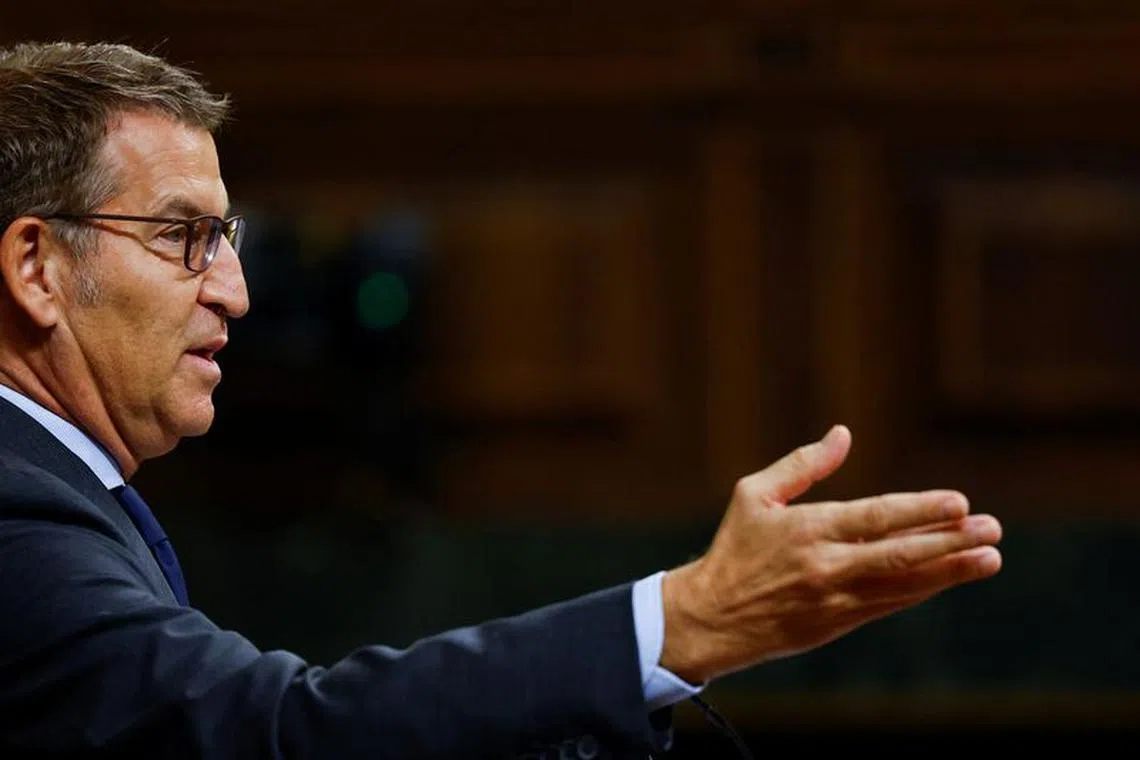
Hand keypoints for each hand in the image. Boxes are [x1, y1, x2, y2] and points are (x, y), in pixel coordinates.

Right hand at [660, 425, 1001, 683]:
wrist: (712, 618)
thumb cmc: (734, 549)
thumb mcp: (754, 495)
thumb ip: (802, 466)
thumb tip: (843, 435)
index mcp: (808, 529)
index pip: (876, 518)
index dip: (921, 511)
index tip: (960, 503)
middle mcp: (828, 566)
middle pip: (900, 554)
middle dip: (951, 542)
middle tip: (993, 531)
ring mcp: (837, 599)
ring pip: (905, 584)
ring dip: (951, 571)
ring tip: (991, 558)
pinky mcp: (840, 623)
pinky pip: (891, 604)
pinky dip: (924, 589)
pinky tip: (951, 577)